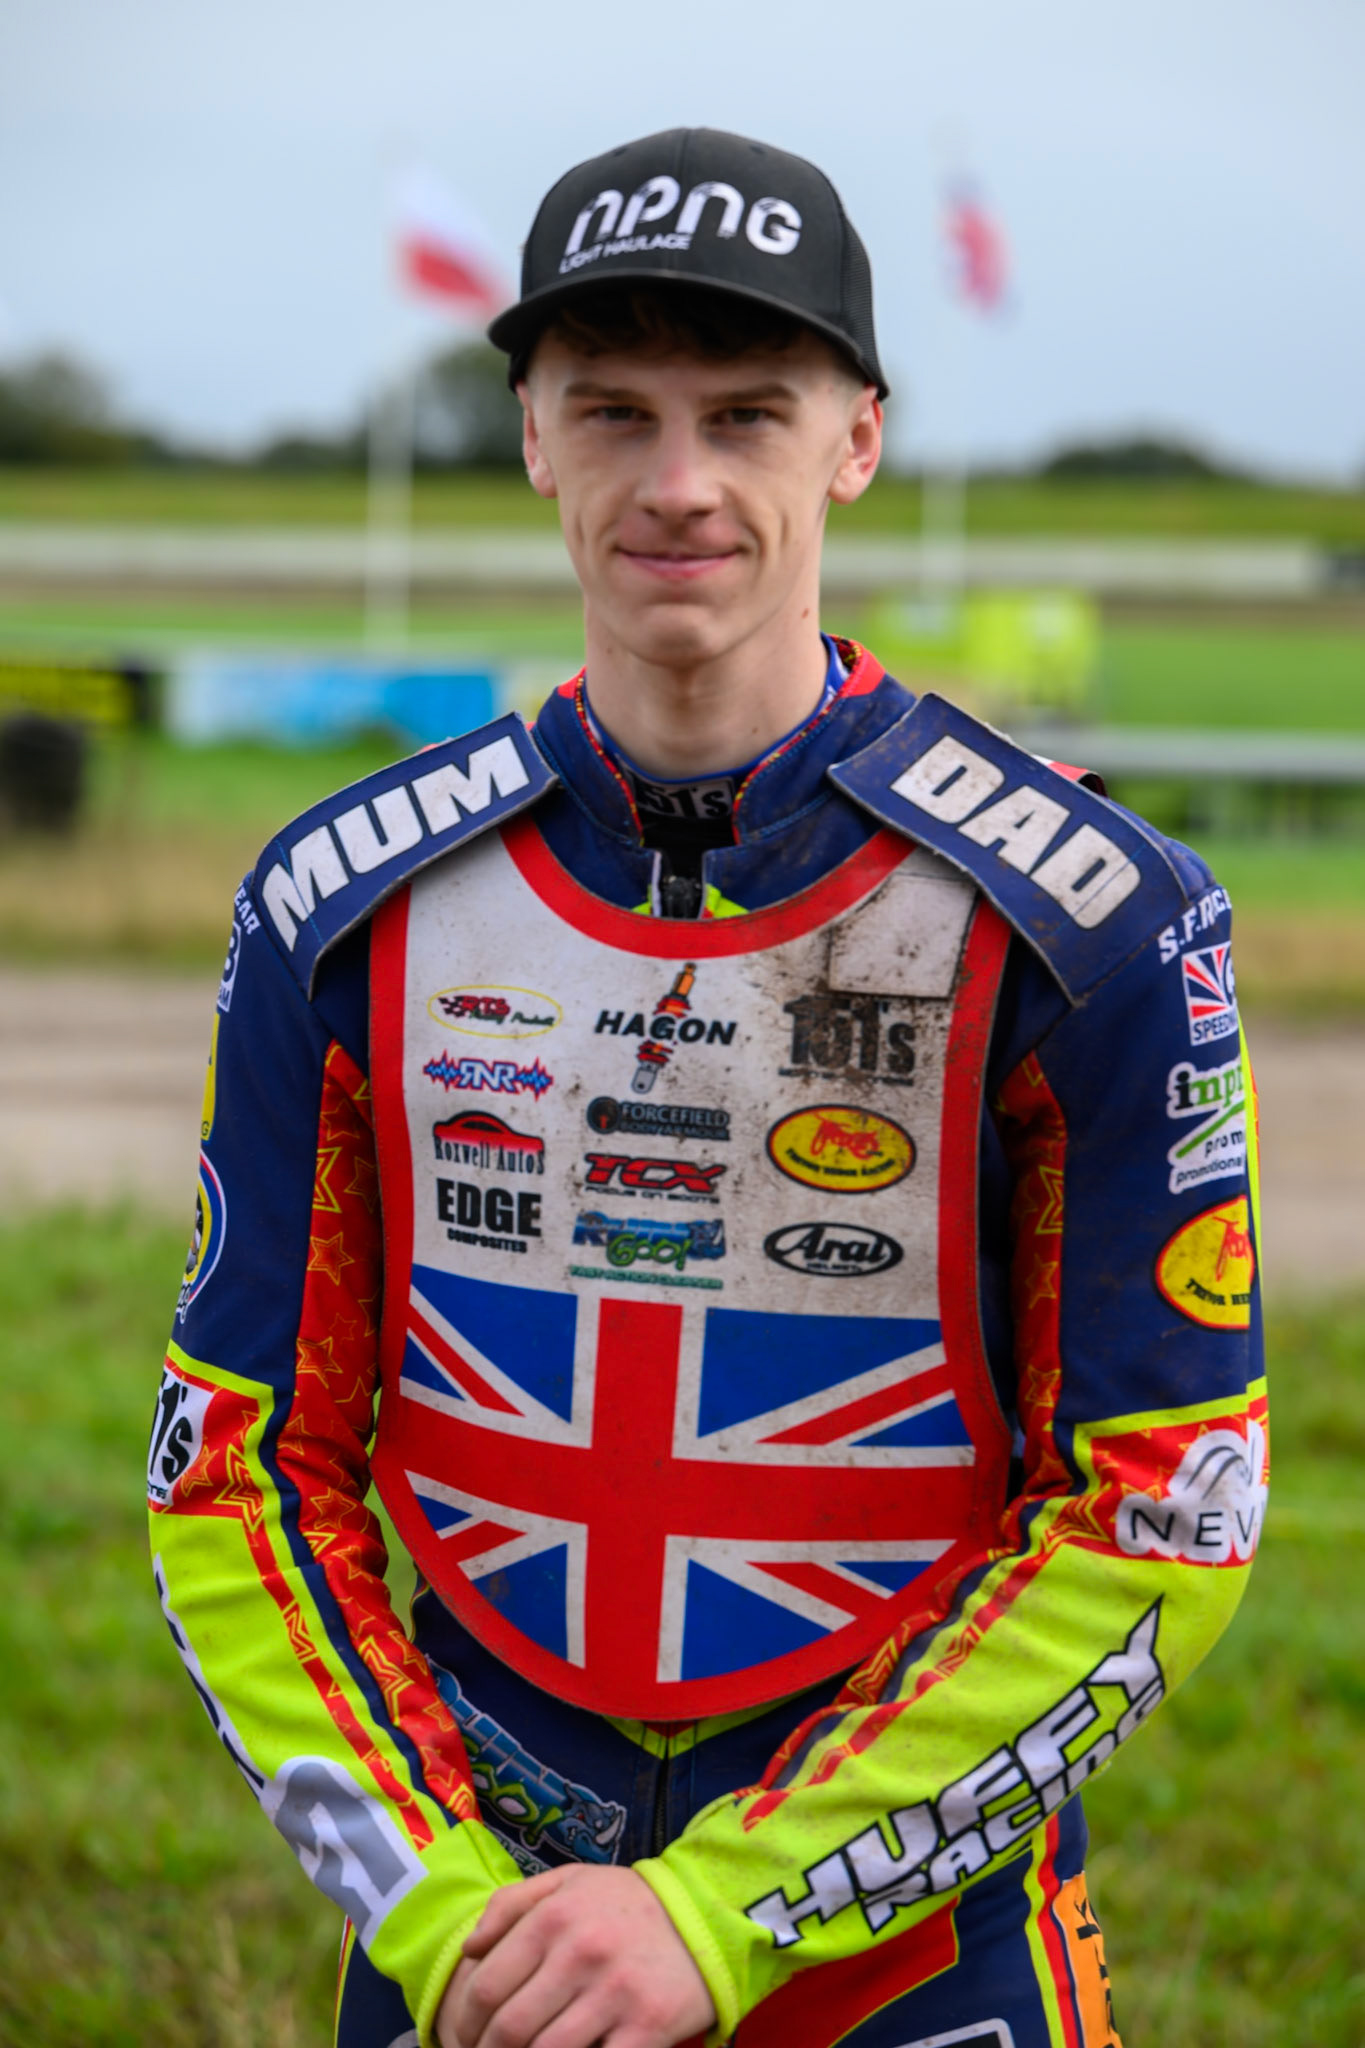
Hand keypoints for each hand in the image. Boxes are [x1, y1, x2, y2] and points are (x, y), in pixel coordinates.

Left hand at [437, 1864, 714, 2047]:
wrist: (705, 1914)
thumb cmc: (627, 1903)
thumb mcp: (569, 1882)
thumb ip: (512, 1905)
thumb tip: (469, 1949)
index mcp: (553, 1918)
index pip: (485, 1986)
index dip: (465, 2024)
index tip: (463, 2040)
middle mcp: (579, 1953)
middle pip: (509, 2027)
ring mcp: (614, 1993)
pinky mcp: (647, 2026)